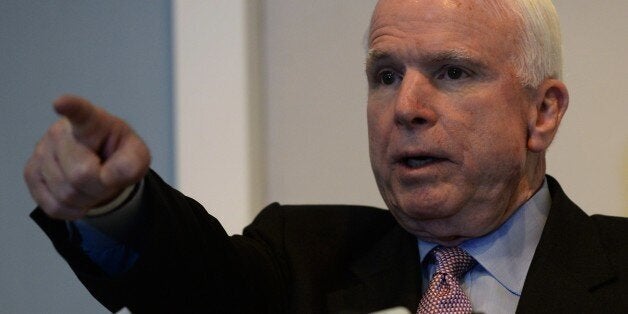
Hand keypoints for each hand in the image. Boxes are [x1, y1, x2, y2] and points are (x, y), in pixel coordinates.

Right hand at [24, 95, 150, 219]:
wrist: (102, 165)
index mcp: (92, 121)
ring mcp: (42, 152)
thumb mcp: (137, 157)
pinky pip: (53, 205)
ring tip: (92, 184)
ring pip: (65, 193)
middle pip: (80, 174)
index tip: (60, 103)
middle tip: (106, 178)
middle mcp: (61, 132)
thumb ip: (131, 164)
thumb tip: (109, 176)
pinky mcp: (31, 173)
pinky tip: (79, 195)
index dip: (70, 107)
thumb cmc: (118, 155)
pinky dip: (72, 209)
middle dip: (99, 186)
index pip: (80, 112)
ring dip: (86, 199)